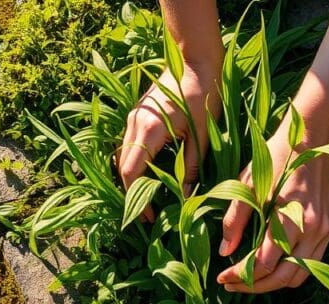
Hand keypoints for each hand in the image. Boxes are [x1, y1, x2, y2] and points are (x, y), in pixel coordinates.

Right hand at [116, 59, 221, 220]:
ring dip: (133, 179)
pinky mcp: (138, 114)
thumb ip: (191, 168)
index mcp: (149, 130)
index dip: (138, 199)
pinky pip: (129, 145)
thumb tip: (186, 197)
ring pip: (123, 157)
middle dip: (133, 194)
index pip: (131, 173)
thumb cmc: (205, 96)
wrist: (196, 61)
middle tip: (148, 215)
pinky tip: (150, 176)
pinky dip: (135, 163)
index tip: (149, 217)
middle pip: (123, 168)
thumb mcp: (202, 136)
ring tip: (149, 199)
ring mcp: (133, 117)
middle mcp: (135, 124)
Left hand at [216, 123, 328, 292]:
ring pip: (299, 276)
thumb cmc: (278, 155)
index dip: (240, 275)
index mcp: (291, 217)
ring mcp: (325, 231)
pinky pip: (311, 263)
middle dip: (254, 285)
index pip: (263, 264)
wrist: (316, 135)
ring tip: (249, 279)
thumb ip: (235, 220)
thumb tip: (225, 251)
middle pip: (282, 278)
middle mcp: (313, 229)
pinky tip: (270, 266)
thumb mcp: (248, 183)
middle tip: (231, 284)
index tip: (221, 277)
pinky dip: (289, 271)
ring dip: (273, 283)